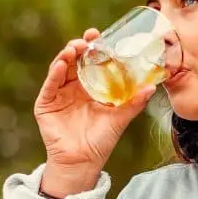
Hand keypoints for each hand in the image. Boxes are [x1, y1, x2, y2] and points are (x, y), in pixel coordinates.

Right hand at [34, 28, 154, 174]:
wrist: (83, 162)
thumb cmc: (101, 141)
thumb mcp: (120, 119)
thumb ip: (134, 103)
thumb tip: (152, 87)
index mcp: (90, 87)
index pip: (91, 62)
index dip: (94, 48)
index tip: (100, 35)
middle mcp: (73, 87)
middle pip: (74, 60)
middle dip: (80, 47)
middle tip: (88, 39)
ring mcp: (58, 94)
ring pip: (60, 68)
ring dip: (66, 56)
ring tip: (75, 48)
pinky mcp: (45, 104)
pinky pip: (49, 85)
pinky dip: (54, 73)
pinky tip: (61, 64)